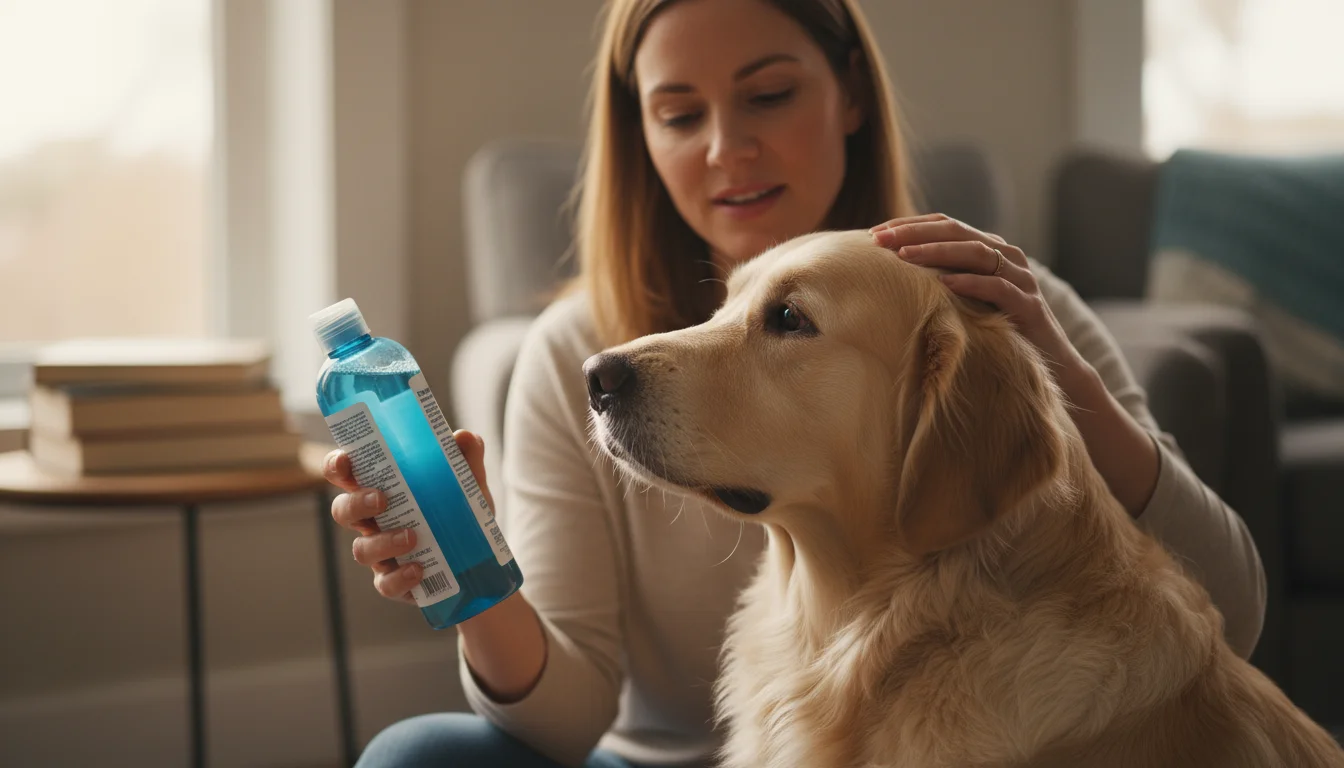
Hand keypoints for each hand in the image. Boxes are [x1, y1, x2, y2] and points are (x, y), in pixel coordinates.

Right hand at [324, 429, 495, 605]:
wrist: (482, 561)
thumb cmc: (462, 513)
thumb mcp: (468, 483)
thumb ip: (466, 458)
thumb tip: (463, 436)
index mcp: (382, 489)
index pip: (347, 475)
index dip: (337, 466)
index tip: (345, 462)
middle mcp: (374, 521)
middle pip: (343, 511)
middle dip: (355, 503)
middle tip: (382, 499)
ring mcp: (382, 554)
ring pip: (362, 550)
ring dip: (383, 542)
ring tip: (412, 537)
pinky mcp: (395, 581)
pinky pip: (386, 583)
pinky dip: (400, 577)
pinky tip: (418, 569)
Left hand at [870, 213, 1085, 375]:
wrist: (1049, 363)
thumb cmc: (997, 331)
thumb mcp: (964, 300)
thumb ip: (940, 281)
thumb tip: (889, 275)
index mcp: (989, 250)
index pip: (945, 224)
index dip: (910, 224)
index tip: (874, 232)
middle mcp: (1007, 256)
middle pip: (957, 231)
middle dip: (915, 232)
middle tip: (880, 239)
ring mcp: (1021, 278)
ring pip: (977, 253)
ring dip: (938, 252)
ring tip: (904, 255)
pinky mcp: (1030, 305)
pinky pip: (999, 287)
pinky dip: (971, 283)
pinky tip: (944, 284)